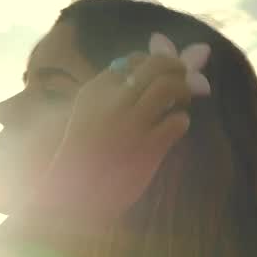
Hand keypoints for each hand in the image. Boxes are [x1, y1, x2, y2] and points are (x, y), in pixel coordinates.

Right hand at [17, 52, 193, 231]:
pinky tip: (174, 130)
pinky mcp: (149, 146)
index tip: (157, 76)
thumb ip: (108, 97)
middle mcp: (114, 100)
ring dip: (183, 91)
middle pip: (157, 65)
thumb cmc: (79, 158)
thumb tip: (139, 78)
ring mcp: (132, 122)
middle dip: (176, 69)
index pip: (133, 60)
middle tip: (181, 81)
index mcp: (95, 90)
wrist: (73, 196)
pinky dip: (181, 121)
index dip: (152, 65)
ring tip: (180, 104)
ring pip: (171, 86)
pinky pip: (178, 120)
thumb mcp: (85, 117)